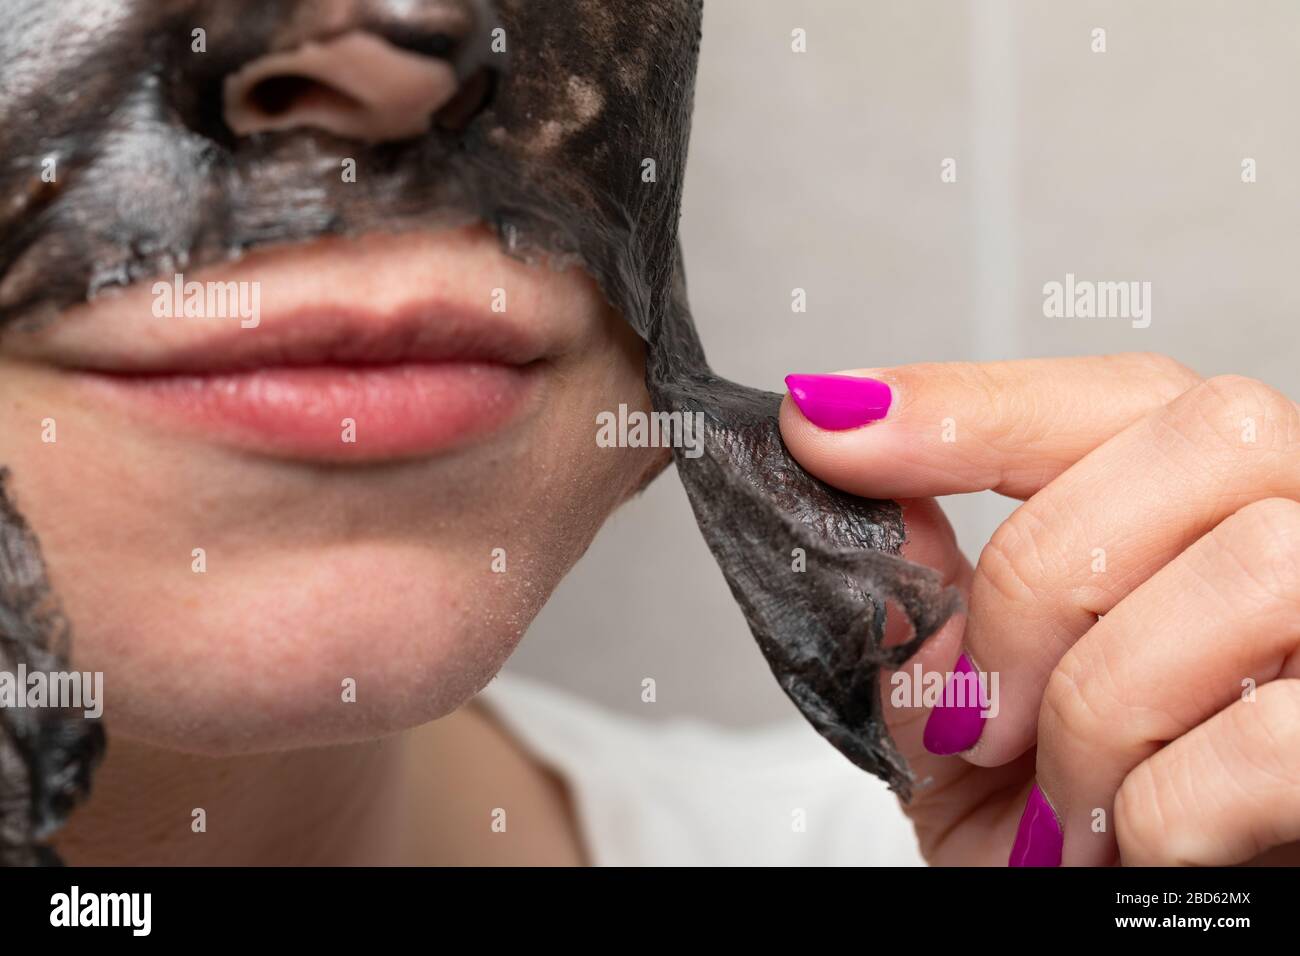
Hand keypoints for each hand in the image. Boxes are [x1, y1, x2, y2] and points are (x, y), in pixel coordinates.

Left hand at [780, 354, 1299, 865]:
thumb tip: (859, 501)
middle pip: (1201, 441)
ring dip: (1097, 710)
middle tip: (975, 713)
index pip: (1118, 390)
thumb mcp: (969, 710)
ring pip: (1253, 570)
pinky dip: (1159, 808)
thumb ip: (927, 605)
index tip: (825, 427)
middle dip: (1039, 579)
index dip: (965, 403)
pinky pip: (1277, 738)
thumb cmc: (1074, 825)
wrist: (1139, 932)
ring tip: (1058, 799)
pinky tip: (1130, 843)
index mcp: (1212, 505)